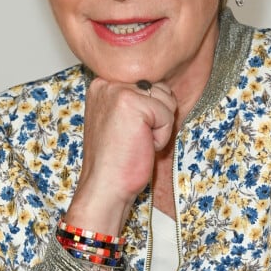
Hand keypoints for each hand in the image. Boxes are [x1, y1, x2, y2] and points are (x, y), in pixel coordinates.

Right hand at [64, 78, 176, 234]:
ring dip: (160, 126)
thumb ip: (134, 97)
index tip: (130, 131)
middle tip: (135, 137)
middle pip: (158, 88)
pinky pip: (167, 115)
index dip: (150, 110)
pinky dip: (162, 136)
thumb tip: (162, 87)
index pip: (146, 82)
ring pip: (166, 99)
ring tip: (137, 140)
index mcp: (103, 84)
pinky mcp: (132, 103)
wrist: (104, 188)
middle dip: (157, 116)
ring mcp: (118, 91)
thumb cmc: (116, 160)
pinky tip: (141, 146)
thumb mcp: (119, 117)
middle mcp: (107, 83)